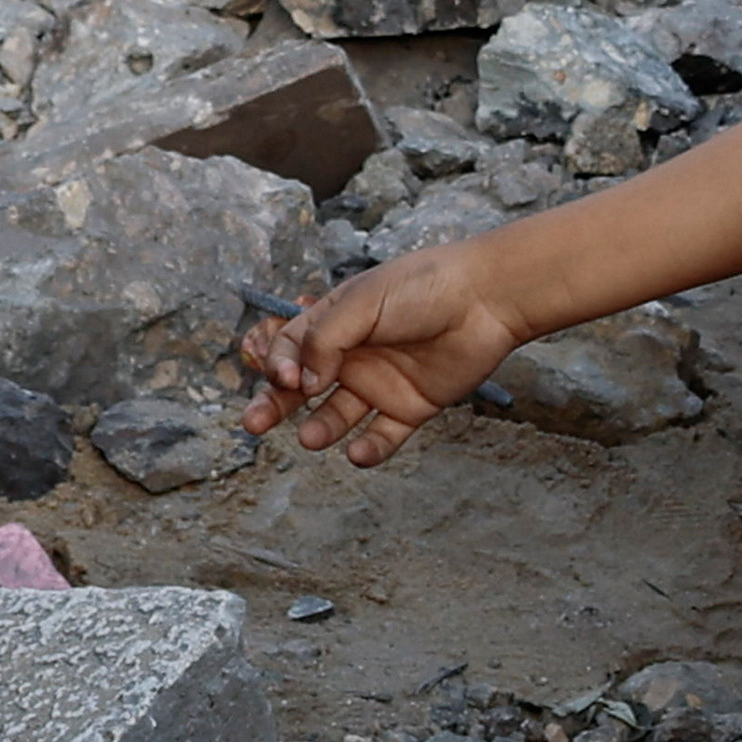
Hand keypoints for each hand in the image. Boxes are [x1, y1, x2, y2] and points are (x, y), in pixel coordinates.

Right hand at [236, 241, 524, 469]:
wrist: (488, 298)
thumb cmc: (424, 287)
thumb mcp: (362, 302)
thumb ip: (325, 340)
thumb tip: (302, 382)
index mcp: (337, 321)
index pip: (290, 348)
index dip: (279, 364)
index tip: (288, 379)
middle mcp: (354, 354)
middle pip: (303, 388)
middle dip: (275, 405)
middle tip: (253, 424)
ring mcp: (381, 382)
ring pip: (337, 416)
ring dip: (320, 429)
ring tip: (311, 438)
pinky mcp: (411, 406)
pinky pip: (383, 436)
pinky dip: (369, 450)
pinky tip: (358, 453)